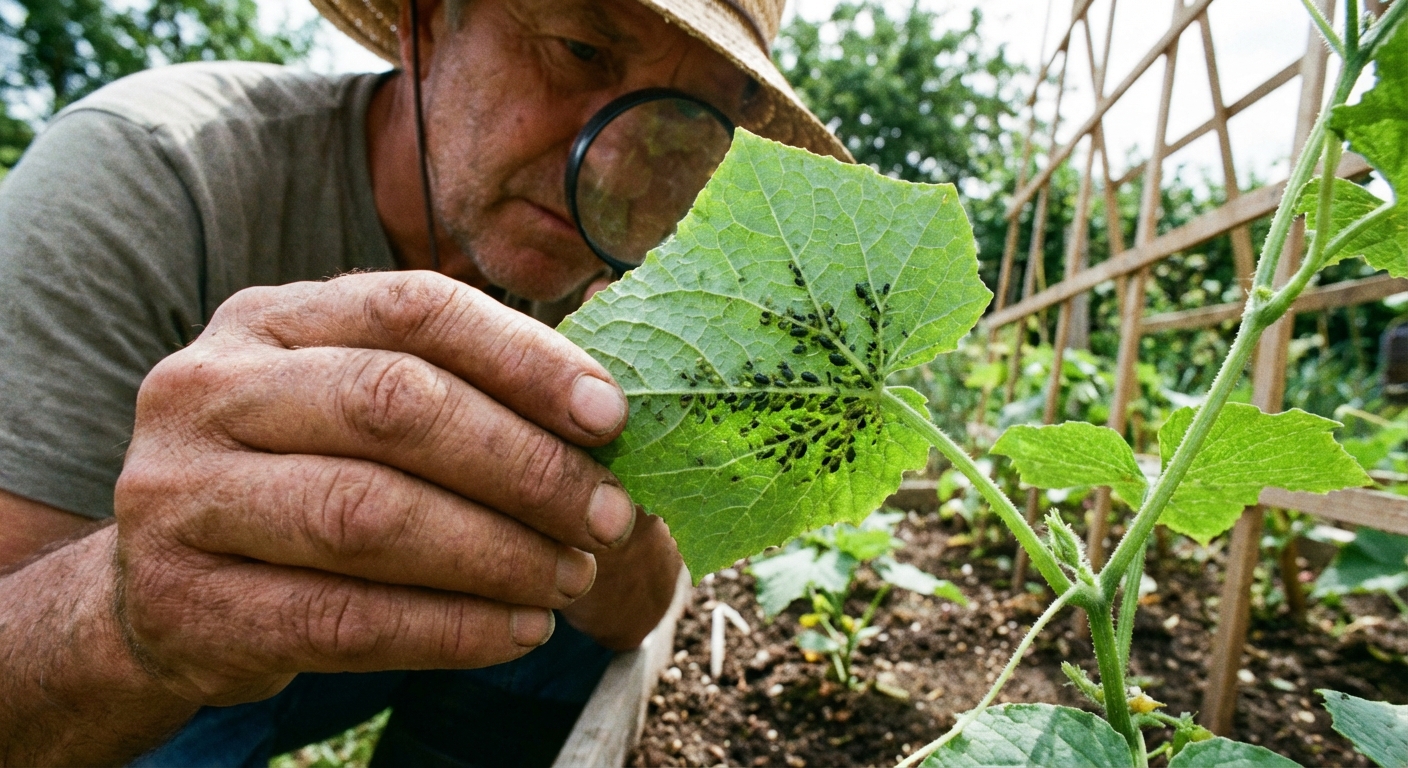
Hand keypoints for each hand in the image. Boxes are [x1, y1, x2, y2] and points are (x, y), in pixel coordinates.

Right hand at [113, 271, 635, 704]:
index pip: (413, 308)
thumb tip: (609, 407)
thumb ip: (458, 387)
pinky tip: (517, 631)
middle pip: (393, 406)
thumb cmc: (301, 477)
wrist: (168, 591)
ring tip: (572, 577)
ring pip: (368, 517)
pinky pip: (343, 619)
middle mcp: (209, 389)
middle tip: (609, 516)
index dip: (524, 358)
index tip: (610, 416)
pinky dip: (450, 629)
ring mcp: (180, 495)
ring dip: (498, 554)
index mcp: (269, 318)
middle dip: (525, 466)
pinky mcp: (185, 602)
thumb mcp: (353, 404)